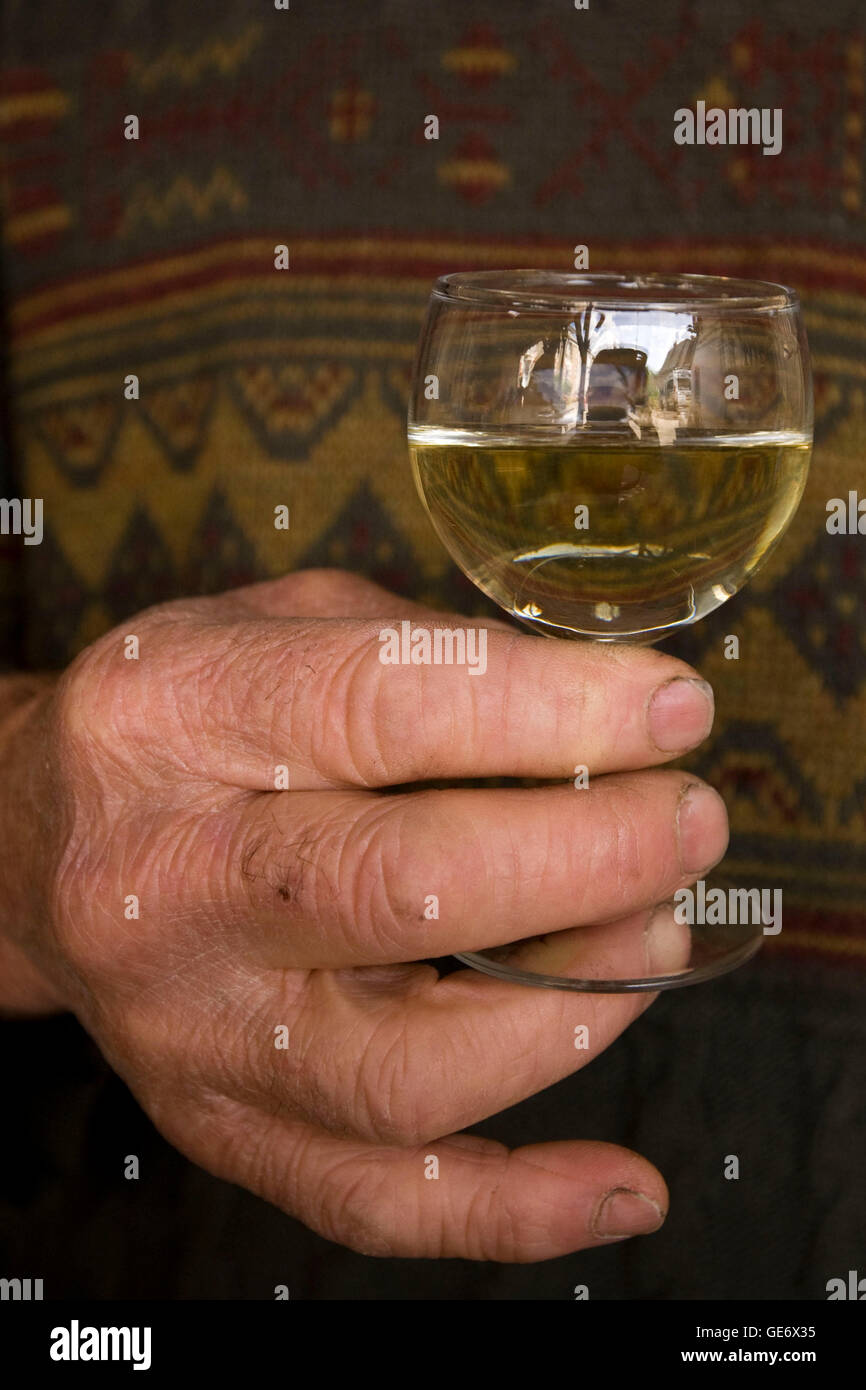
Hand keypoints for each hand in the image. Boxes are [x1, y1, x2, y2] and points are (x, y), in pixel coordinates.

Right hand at [0, 569, 726, 1259]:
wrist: (38, 847)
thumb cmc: (180, 726)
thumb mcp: (273, 625)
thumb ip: (422, 654)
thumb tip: (601, 714)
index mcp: (179, 720)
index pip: (385, 711)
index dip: (555, 712)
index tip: (670, 713)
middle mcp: (174, 885)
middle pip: (403, 888)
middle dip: (587, 856)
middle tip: (682, 822)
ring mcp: (199, 1030)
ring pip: (410, 1070)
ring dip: (573, 1008)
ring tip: (646, 934)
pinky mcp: (226, 1128)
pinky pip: (377, 1202)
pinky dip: (517, 1210)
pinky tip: (620, 1181)